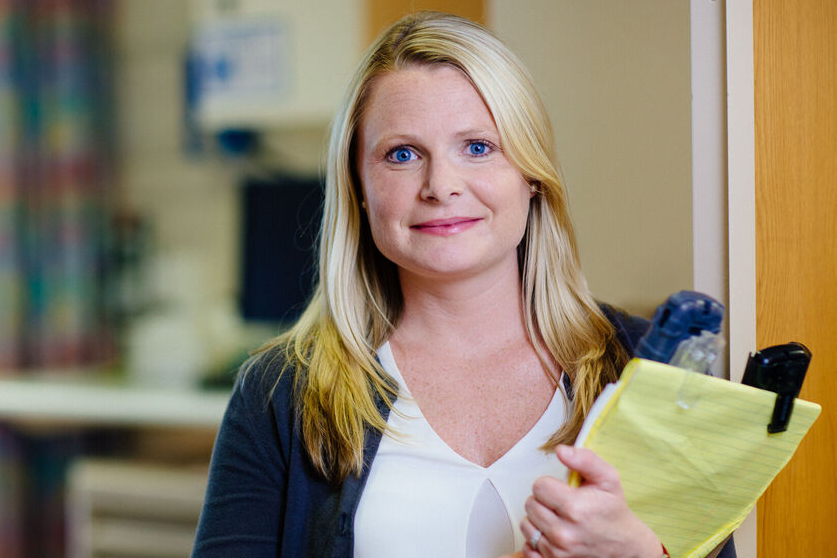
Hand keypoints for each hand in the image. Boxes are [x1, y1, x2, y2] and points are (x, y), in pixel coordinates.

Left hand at [519, 445, 661, 557]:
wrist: (624, 546)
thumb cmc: (613, 511)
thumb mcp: (607, 478)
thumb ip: (585, 459)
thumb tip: (561, 450)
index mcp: (575, 508)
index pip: (538, 486)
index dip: (550, 484)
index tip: (562, 490)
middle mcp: (564, 533)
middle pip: (530, 504)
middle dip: (544, 501)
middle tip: (562, 504)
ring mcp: (557, 551)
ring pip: (527, 524)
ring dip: (538, 520)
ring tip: (558, 518)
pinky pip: (528, 547)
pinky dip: (536, 540)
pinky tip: (552, 534)